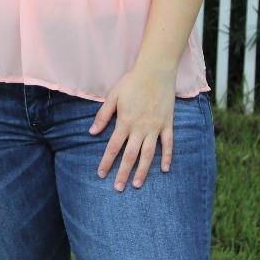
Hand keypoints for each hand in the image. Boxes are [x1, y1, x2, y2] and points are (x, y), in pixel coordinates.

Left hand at [88, 65, 176, 191]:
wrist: (155, 71)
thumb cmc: (132, 82)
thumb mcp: (113, 96)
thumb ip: (103, 115)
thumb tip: (91, 132)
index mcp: (125, 121)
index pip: (114, 147)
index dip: (106, 162)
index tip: (101, 174)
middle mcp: (140, 128)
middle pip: (130, 155)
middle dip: (122, 173)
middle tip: (118, 188)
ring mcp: (155, 127)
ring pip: (148, 154)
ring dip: (142, 171)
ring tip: (137, 184)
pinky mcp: (167, 124)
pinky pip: (168, 144)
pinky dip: (167, 157)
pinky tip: (164, 169)